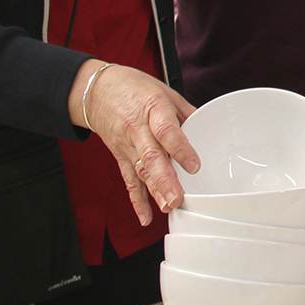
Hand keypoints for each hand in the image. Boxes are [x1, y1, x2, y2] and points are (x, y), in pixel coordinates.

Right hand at [69, 61, 200, 225]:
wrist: (96, 90)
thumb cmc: (134, 88)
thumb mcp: (165, 91)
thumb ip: (185, 112)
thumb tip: (207, 128)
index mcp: (152, 108)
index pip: (166, 130)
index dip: (180, 149)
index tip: (194, 165)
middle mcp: (137, 128)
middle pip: (151, 156)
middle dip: (165, 180)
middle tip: (178, 198)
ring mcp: (126, 144)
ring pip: (141, 171)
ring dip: (154, 192)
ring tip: (168, 207)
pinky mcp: (120, 156)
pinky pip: (129, 180)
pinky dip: (136, 200)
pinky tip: (146, 217)